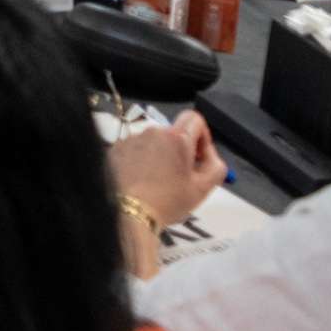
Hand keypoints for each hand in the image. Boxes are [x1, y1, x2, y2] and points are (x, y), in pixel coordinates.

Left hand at [110, 110, 223, 228]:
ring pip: (154, 142)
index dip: (202, 136)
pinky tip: (142, 180)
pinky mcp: (115, 148)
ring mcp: (131, 139)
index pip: (194, 118)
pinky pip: (135, 149)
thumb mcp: (204, 187)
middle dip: (181, 150)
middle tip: (181, 175)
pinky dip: (142, 160)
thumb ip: (215, 164)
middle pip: (173, 133)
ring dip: (161, 155)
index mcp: (176, 137)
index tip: (198, 156)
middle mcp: (152, 131)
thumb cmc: (169, 200)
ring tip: (159, 181)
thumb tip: (207, 152)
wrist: (129, 212)